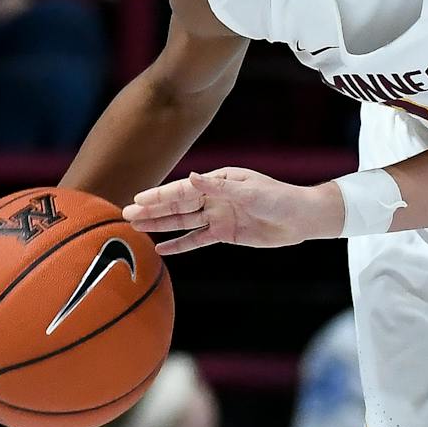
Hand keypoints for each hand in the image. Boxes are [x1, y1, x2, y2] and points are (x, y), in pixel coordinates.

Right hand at [124, 168, 334, 254]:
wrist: (302, 218)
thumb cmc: (279, 198)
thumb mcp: (249, 191)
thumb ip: (219, 187)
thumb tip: (191, 177)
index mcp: (220, 181)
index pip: (184, 190)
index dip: (160, 195)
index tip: (139, 199)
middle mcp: (215, 197)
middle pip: (178, 205)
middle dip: (152, 210)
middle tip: (125, 214)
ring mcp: (218, 216)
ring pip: (183, 222)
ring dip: (160, 225)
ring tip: (136, 228)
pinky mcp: (225, 233)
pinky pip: (198, 240)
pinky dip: (180, 244)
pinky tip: (162, 248)